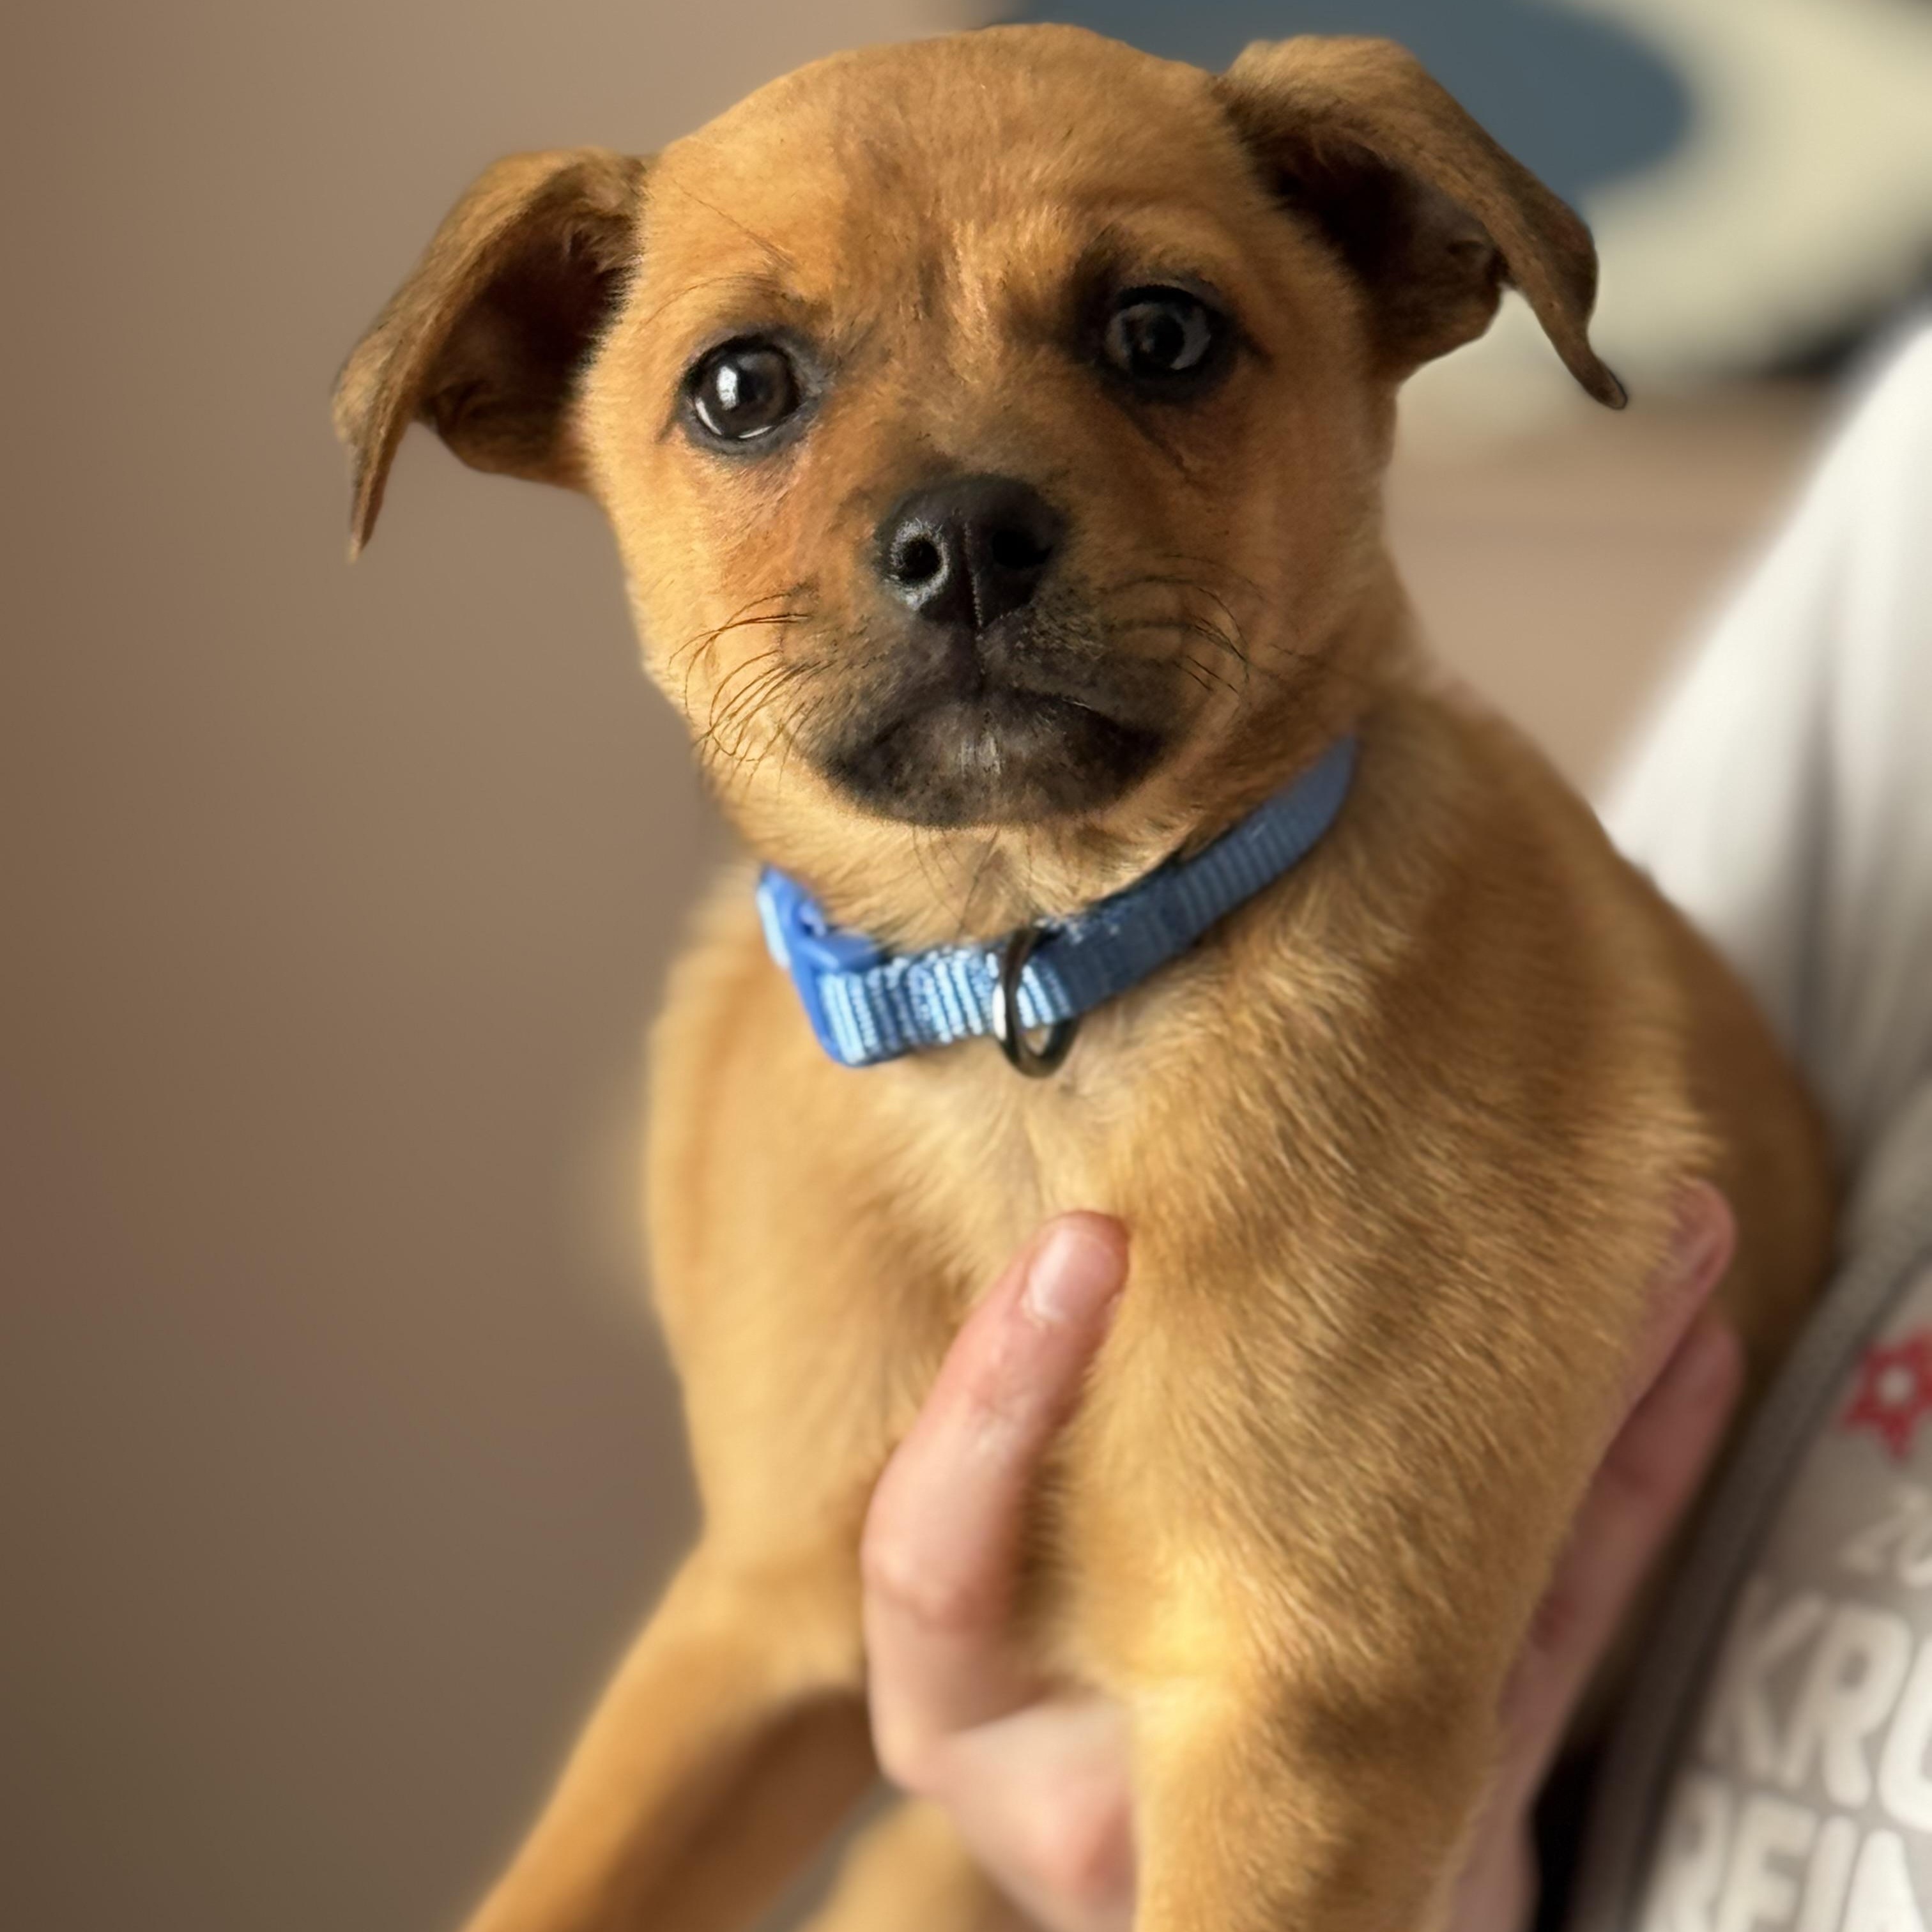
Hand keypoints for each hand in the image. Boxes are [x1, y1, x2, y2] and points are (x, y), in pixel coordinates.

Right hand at [858, 1194, 1742, 1931]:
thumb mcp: (979, 1621)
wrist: (1229, 1906)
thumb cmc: (1058, 1725)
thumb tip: (1065, 1195)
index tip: (1079, 1238)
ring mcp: (1281, 1818)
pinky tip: (1683, 1352)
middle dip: (1275, 1382)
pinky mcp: (1442, 1821)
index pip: (933, 1565)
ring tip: (1634, 1237)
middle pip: (1186, 1579)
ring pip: (1408, 1602)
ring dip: (1532, 1397)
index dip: (991, 1404)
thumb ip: (1006, 1458)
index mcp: (969, 1715)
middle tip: (1347, 1211)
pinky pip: (1543, 1647)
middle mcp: (1103, 1790)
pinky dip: (1623, 1484)